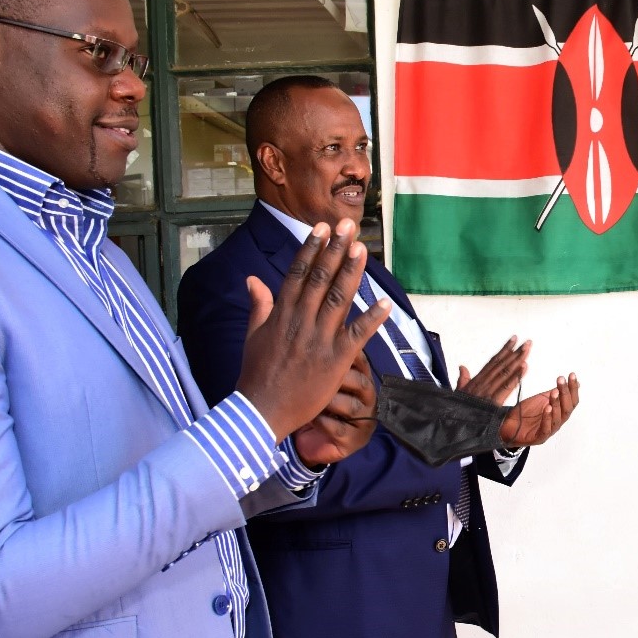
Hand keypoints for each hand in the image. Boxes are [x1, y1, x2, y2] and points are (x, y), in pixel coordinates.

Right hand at [236, 219, 390, 438]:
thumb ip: (259, 306)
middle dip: (335, 250)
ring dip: (352, 272)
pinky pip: (357, 335)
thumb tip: (253, 279)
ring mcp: (319, 340)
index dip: (311, 249)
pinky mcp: (336, 360)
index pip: (297, 274)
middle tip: (347, 225)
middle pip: (320, 279)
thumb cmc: (256, 375)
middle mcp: (301, 322)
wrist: (261, 411)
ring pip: (338, 299)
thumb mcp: (253, 336)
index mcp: (281, 314)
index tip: (322, 228)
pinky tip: (384, 302)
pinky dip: (372, 319)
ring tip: (362, 249)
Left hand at [293, 352, 377, 465]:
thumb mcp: (317, 375)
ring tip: (312, 399)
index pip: (360, 360)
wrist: (313, 439)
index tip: (326, 348)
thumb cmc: (314, 401)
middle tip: (317, 375)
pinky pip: (340, 429)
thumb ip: (319, 352)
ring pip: (352, 406)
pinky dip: (324, 423)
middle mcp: (367, 399)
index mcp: (361, 378)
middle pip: (361, 382)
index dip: (345, 354)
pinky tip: (310, 418)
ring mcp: (363, 421)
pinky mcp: (354, 441)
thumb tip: (314, 323)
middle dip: (339, 378)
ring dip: (331, 401)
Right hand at [456, 337, 529, 403]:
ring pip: (506, 372)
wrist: (453, 423)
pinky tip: (524, 367)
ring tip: (527, 349)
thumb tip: (462, 367)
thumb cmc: (457, 409)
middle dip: (516, 352)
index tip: (514, 340)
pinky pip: (507, 387)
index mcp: (477, 380)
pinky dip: (516, 377)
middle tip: (527, 342)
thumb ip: (462, 379)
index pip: (493, 362)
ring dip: (518, 360)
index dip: (504, 350)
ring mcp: (488, 391)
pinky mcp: (493, 402)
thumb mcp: (459, 392)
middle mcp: (484, 382)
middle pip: (502, 364)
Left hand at [499, 374, 579, 447]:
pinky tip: (547, 408)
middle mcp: (557, 421)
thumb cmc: (527, 413)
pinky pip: (546, 429)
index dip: (573, 388)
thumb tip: (576, 383)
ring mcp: (549, 430)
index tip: (571, 375)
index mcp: (560, 412)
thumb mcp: (543, 399)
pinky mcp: (539, 438)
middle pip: (567, 408)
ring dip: (557, 404)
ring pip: (558, 418)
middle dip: (565, 393)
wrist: (509, 426)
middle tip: (561, 380)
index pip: (571, 400)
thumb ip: (557, 392)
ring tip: (555, 392)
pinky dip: (547, 418)